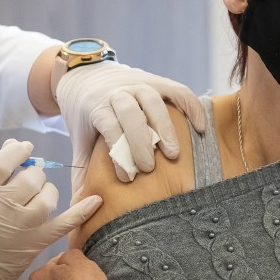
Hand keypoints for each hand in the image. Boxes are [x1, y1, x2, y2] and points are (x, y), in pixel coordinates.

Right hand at [0, 139, 101, 279]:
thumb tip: (14, 147)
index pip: (5, 160)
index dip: (18, 150)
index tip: (23, 149)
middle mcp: (4, 206)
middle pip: (31, 176)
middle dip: (31, 175)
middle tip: (25, 182)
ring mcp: (22, 225)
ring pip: (48, 195)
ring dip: (45, 191)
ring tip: (36, 198)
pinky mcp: (35, 243)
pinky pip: (64, 223)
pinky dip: (81, 211)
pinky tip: (96, 200)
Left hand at [55, 62, 205, 185]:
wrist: (86, 76)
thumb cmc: (86, 115)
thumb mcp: (79, 138)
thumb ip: (82, 167)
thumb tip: (81, 202)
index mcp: (96, 106)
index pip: (109, 127)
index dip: (118, 152)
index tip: (127, 178)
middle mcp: (118, 92)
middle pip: (130, 113)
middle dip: (141, 141)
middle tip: (149, 168)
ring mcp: (138, 83)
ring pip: (153, 100)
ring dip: (165, 127)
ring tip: (173, 154)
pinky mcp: (156, 80)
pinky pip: (177, 90)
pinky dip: (191, 106)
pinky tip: (200, 127)